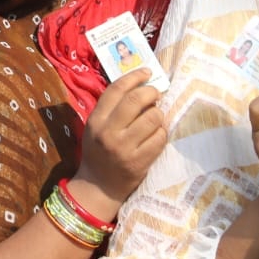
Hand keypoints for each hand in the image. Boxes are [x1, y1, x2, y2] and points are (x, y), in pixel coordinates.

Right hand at [75, 68, 166, 202]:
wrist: (99, 186)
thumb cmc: (99, 151)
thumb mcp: (96, 127)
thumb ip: (112, 108)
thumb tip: (141, 85)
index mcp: (96, 120)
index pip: (116, 89)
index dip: (134, 76)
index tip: (147, 72)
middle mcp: (108, 132)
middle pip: (136, 100)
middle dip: (151, 92)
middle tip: (156, 94)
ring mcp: (124, 148)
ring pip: (153, 117)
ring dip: (158, 114)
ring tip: (155, 117)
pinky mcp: (139, 162)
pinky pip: (160, 137)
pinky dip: (162, 132)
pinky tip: (156, 134)